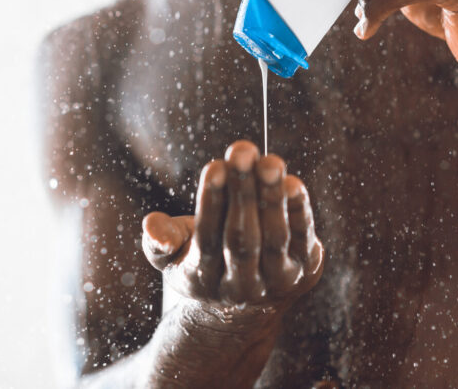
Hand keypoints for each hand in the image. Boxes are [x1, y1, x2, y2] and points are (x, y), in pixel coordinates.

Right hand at [141, 141, 323, 321]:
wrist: (246, 305)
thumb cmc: (203, 260)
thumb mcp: (170, 256)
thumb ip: (157, 239)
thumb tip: (152, 226)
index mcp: (202, 280)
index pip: (206, 239)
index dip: (212, 202)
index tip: (216, 166)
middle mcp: (241, 287)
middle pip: (241, 239)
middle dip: (243, 192)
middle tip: (242, 152)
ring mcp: (276, 281)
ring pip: (275, 239)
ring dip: (272, 198)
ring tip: (270, 162)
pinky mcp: (305, 270)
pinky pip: (302, 239)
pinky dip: (298, 211)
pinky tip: (292, 183)